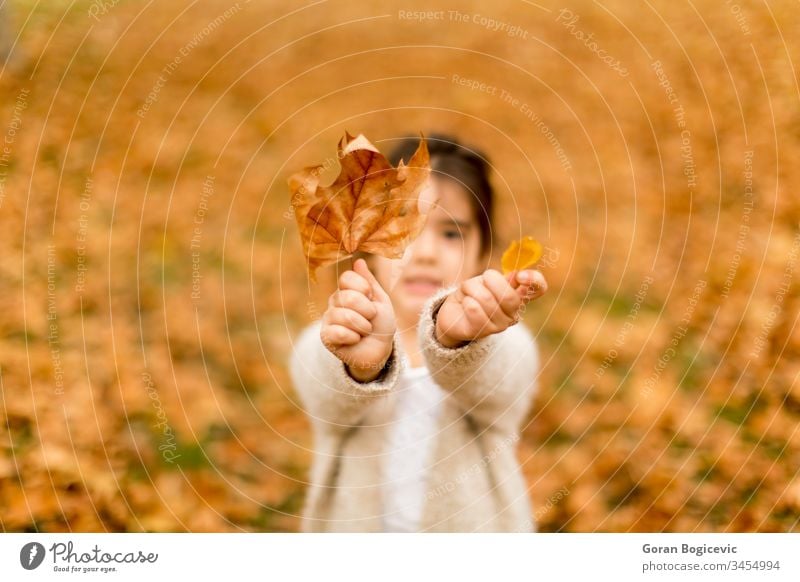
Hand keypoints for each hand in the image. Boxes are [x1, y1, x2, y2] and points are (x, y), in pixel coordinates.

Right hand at [320, 258, 396, 381]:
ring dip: (363, 326)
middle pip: (347, 297)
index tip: (371, 297)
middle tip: (371, 318)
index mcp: (347, 290)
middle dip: (367, 310)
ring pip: (344, 316)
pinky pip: (338, 332)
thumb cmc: (381, 324)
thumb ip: (369, 281)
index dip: (363, 288)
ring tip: (365, 331)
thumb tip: (358, 261)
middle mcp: (334, 302)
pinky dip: (353, 337)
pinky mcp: (326, 337)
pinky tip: (355, 340)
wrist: (380, 350)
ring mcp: (329, 319)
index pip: (346, 278)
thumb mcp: (380, 300)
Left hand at [435, 269, 546, 347]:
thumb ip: (504, 279)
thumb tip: (517, 275)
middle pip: (510, 296)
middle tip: (482, 278)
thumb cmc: (473, 294)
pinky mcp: (480, 332)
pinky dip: (466, 300)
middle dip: (491, 280)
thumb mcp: (488, 281)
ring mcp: (498, 326)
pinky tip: (465, 304)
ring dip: (472, 289)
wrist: (452, 313)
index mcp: (518, 296)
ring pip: (486, 299)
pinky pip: (474, 309)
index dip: (534, 280)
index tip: (519, 276)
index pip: (539, 288)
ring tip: (468, 293)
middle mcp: (512, 313)